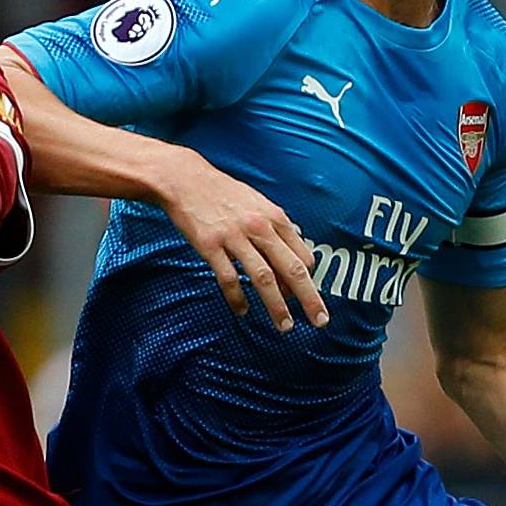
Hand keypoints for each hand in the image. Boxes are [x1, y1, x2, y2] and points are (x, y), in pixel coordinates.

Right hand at [151, 147, 327, 332]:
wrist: (185, 179)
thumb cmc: (224, 194)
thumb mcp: (258, 204)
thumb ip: (275, 228)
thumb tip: (290, 256)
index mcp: (274, 217)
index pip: (302, 255)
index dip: (309, 280)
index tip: (307, 297)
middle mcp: (259, 227)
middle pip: (292, 269)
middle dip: (309, 298)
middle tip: (319, 321)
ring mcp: (234, 237)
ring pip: (264, 278)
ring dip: (276, 305)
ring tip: (284, 325)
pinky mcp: (210, 246)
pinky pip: (229, 279)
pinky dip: (237, 298)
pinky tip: (242, 311)